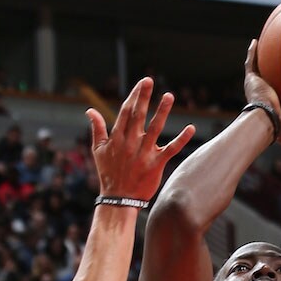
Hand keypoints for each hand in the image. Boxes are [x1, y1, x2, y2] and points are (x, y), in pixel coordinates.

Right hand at [87, 77, 195, 204]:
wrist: (119, 199)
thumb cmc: (108, 174)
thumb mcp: (98, 151)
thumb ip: (96, 129)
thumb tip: (90, 110)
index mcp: (117, 138)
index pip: (126, 112)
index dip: (134, 96)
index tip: (142, 83)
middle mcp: (130, 143)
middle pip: (138, 115)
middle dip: (144, 96)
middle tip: (150, 80)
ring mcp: (144, 153)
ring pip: (155, 128)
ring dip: (162, 111)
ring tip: (169, 96)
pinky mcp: (156, 164)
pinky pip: (171, 149)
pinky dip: (181, 139)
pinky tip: (191, 128)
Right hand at [244, 40, 280, 150]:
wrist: (268, 121)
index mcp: (276, 107)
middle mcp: (266, 95)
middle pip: (271, 79)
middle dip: (274, 71)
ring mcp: (257, 86)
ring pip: (259, 69)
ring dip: (261, 58)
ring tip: (267, 44)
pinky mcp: (251, 80)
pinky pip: (251, 62)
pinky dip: (252, 52)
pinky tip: (256, 41)